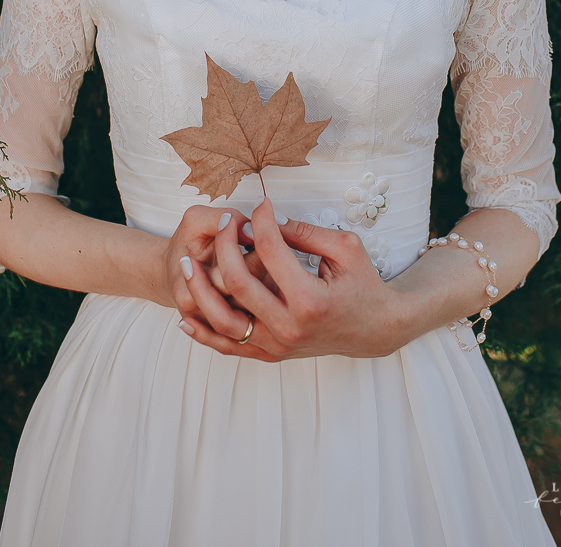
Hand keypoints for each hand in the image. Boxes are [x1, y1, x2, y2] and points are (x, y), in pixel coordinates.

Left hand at [175, 198, 409, 361]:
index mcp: (309, 299)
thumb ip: (305, 232)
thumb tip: (267, 219)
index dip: (261, 221)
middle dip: (224, 246)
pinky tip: (186, 315)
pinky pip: (229, 347)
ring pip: (224, 321)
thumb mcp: (346, 248)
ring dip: (199, 291)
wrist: (375, 330)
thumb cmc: (363, 284)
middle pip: (237, 283)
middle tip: (223, 222)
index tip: (260, 204)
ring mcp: (278, 345)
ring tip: (185, 264)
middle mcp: (289, 327)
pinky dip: (204, 333)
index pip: (270, 251)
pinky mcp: (272, 355)